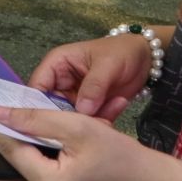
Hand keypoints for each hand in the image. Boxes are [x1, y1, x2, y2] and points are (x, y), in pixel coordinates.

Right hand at [28, 34, 157, 119]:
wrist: (146, 59)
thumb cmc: (122, 52)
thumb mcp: (107, 65)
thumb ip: (93, 86)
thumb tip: (82, 110)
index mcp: (56, 65)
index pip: (36, 87)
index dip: (35, 105)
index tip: (44, 123)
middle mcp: (60, 82)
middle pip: (49, 107)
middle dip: (63, 119)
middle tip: (79, 128)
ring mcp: (74, 97)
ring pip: (68, 118)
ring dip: (83, 123)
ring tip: (101, 121)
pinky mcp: (89, 108)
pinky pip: (87, 121)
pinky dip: (97, 123)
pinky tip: (110, 118)